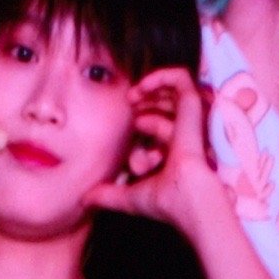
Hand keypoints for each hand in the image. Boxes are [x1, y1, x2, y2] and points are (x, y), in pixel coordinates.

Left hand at [85, 66, 220, 231]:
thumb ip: (110, 196)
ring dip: (151, 86)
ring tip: (133, 95)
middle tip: (128, 104)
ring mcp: (191, 120)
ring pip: (174, 90)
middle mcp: (187, 133)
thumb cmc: (168, 203)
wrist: (184, 201)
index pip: (162, 126)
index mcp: (178, 150)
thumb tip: (85, 200)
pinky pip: (182, 78)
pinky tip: (143, 85)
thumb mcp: (131, 197)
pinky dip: (162, 75)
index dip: (144, 121)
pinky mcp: (193, 107)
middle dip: (146, 101)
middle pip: (167, 105)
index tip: (130, 125)